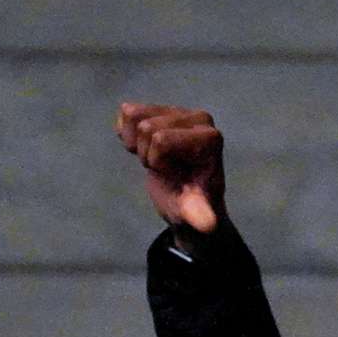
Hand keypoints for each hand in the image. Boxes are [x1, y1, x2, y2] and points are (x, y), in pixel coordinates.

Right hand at [115, 102, 225, 234]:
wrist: (183, 198)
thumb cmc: (190, 204)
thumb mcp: (191, 211)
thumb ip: (198, 214)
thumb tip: (208, 226)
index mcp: (210, 138)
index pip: (161, 139)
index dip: (158, 162)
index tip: (175, 176)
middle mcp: (200, 118)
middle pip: (146, 127)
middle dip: (148, 154)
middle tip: (166, 170)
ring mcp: (181, 111)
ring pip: (134, 116)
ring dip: (139, 145)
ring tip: (159, 160)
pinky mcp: (162, 110)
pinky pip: (127, 112)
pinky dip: (127, 133)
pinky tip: (145, 148)